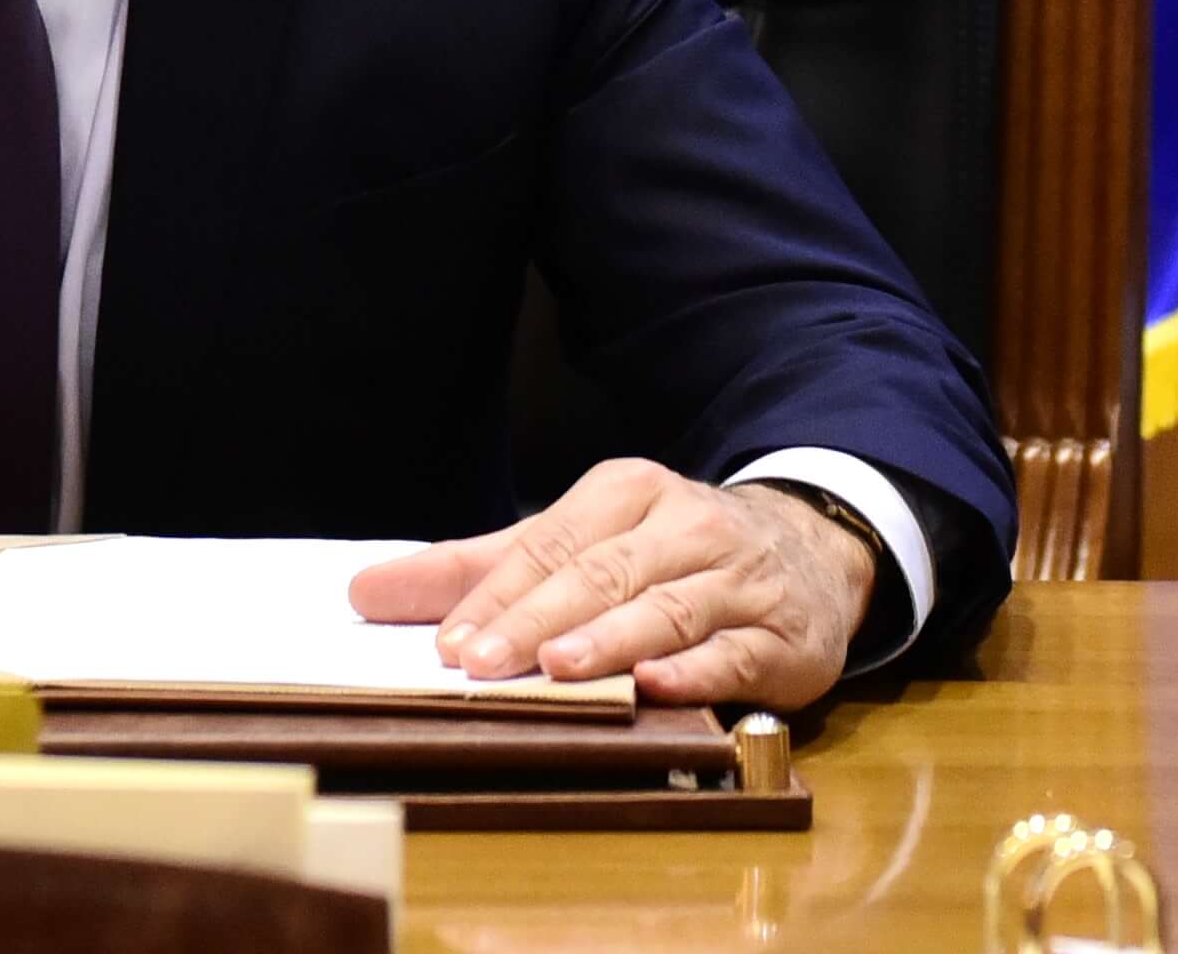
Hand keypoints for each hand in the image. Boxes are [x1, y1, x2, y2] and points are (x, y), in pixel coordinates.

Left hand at [345, 458, 874, 708]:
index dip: (493, 595)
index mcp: (625, 493)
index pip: (546, 546)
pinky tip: (658, 684)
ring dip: (609, 639)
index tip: (442, 641)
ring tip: (557, 668)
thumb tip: (366, 592)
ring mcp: (737, 582)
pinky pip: (735, 652)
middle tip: (477, 663)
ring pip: (665, 608)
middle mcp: (683, 527)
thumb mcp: (577, 542)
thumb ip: (477, 569)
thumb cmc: (669, 552)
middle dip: (533, 620)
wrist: (811, 552)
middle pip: (598, 574)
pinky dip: (696, 670)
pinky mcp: (782, 636)